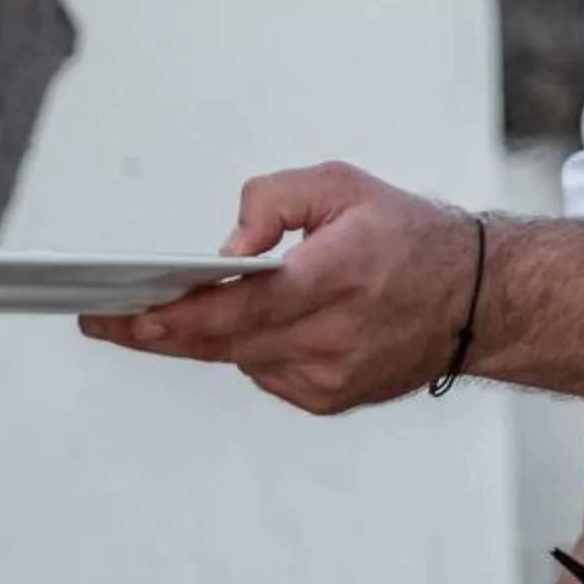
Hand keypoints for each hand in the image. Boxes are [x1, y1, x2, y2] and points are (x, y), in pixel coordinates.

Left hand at [79, 161, 477, 413]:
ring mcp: (335, 374)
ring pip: (242, 357)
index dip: (183, 314)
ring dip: (214, 334)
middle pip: (227, 341)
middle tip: (106, 321)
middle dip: (162, 330)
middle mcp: (337, 334)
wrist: (477, 298)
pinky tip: (270, 323)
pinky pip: (266, 372)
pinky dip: (255, 347)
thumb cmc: (406, 234)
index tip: (132, 313)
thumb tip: (223, 252)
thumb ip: (274, 200)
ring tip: (179, 309)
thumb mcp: (343, 185)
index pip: (246, 304)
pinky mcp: (332, 398)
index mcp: (341, 274)